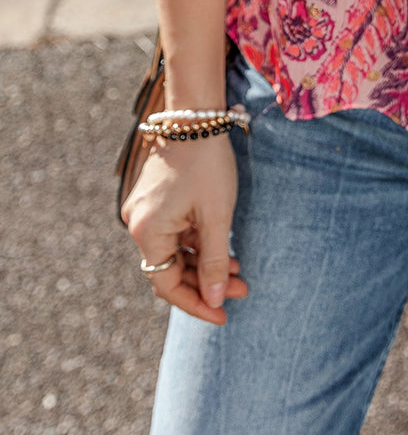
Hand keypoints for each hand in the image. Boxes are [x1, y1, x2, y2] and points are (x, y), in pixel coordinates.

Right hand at [124, 135, 246, 324]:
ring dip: (204, 264)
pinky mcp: (155, 201)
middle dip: (206, 283)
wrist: (196, 118)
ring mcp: (145, 212)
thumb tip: (215, 299)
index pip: (167, 284)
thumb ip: (214, 261)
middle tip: (242, 291)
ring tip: (240, 271)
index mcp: (147, 231)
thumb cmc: (208, 164)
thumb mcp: (217, 216)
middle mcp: (138, 224)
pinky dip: (198, 244)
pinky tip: (225, 250)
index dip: (196, 303)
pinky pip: (174, 234)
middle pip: (170, 269)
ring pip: (175, 252)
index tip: (223, 316)